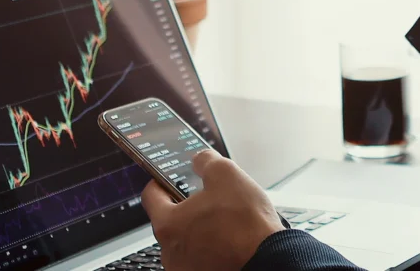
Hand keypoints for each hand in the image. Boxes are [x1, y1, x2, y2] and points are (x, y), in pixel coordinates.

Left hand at [141, 150, 284, 270]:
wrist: (268, 258)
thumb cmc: (246, 223)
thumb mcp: (227, 174)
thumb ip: (206, 161)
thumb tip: (200, 159)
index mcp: (168, 223)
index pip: (151, 195)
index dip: (161, 181)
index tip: (169, 179)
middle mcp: (170, 251)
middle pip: (171, 220)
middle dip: (189, 208)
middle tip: (211, 200)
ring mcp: (185, 267)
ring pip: (187, 240)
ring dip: (201, 230)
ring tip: (226, 222)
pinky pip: (200, 257)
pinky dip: (211, 248)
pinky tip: (231, 241)